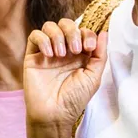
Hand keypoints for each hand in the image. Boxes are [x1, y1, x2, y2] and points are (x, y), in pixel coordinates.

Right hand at [24, 19, 108, 137]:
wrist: (54, 114)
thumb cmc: (74, 99)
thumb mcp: (93, 77)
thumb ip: (100, 54)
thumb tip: (104, 32)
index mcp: (79, 54)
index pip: (83, 31)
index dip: (86, 34)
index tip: (88, 48)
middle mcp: (63, 50)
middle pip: (66, 24)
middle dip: (72, 32)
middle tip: (74, 50)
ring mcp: (47, 52)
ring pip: (50, 26)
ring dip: (57, 35)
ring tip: (60, 55)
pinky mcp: (33, 56)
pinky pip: (35, 36)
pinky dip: (43, 40)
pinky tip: (49, 55)